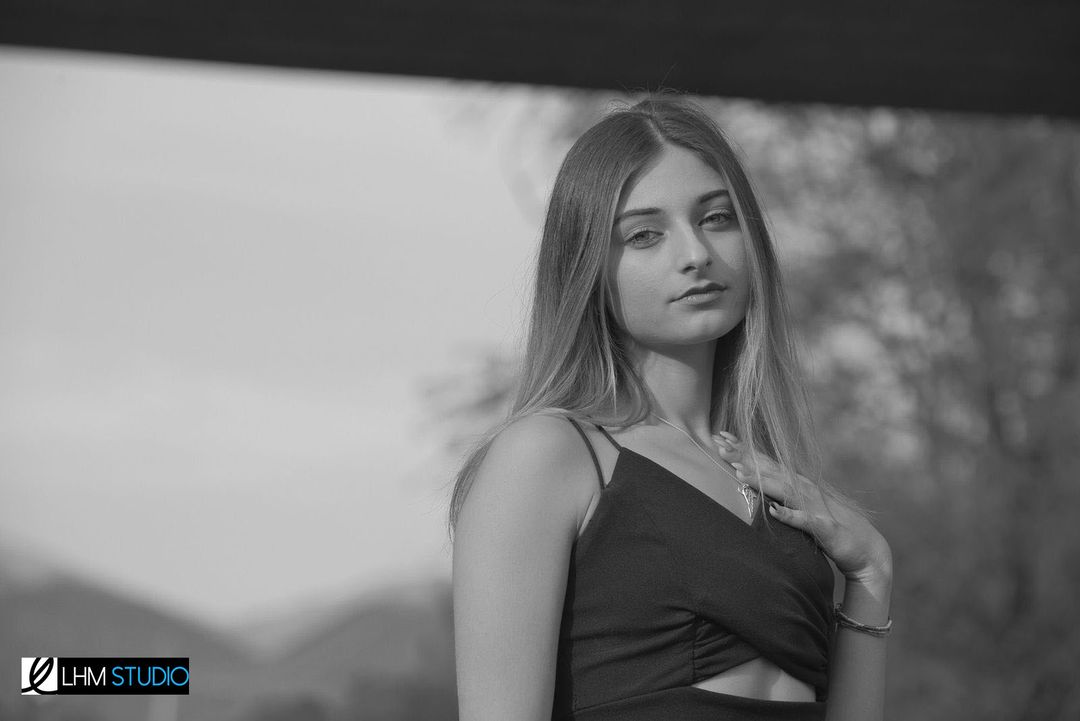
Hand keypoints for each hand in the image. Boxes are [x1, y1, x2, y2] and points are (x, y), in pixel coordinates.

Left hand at [715, 431, 891, 586]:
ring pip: (784, 490)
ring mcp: (814, 507)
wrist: (867, 549)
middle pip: (770, 469)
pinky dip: (788, 515)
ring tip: (738, 472)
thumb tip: (754, 483)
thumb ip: (780, 494)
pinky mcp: (824, 528)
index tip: (721, 436)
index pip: (767, 462)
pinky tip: (772, 511)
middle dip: (745, 456)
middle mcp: (804, 489)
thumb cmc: (829, 527)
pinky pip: (804, 521)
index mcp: (797, 484)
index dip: (744, 449)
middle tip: (720, 443)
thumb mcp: (800, 507)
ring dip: (762, 481)